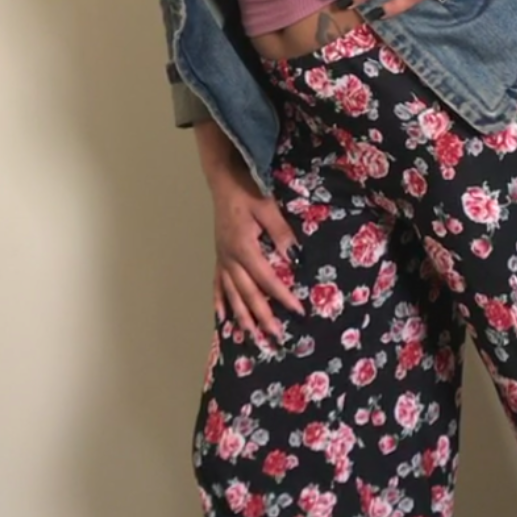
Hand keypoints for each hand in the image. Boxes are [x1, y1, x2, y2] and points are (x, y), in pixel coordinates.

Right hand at [208, 161, 304, 343]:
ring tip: (251, 336)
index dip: (282, 296)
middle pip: (248, 293)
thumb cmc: (247, 189)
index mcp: (244, 247)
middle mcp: (230, 258)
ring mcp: (222, 258)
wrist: (223, 179)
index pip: (267, 279)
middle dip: (263, 316)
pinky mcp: (219, 255)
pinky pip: (217, 283)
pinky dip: (220, 301)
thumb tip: (294, 258)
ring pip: (232, 293)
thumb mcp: (267, 207)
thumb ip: (280, 233)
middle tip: (276, 337)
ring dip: (242, 316)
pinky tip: (222, 317)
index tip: (298, 311)